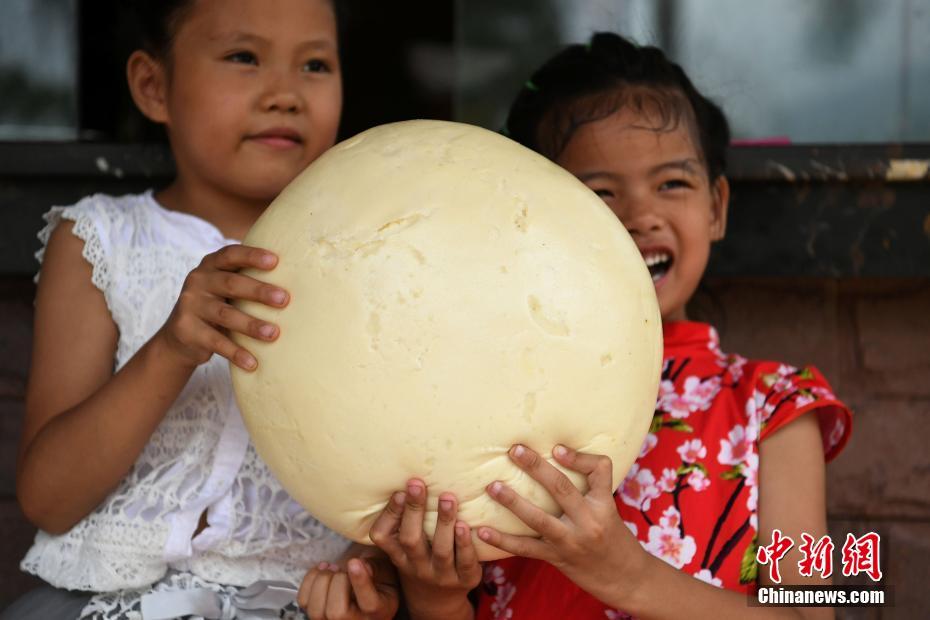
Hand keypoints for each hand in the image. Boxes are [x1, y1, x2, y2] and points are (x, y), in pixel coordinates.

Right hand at [156, 245, 288, 370]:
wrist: (180, 336)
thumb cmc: (218, 305)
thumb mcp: (226, 289)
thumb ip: (247, 280)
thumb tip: (298, 280)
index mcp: (210, 266)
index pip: (230, 255)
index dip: (251, 256)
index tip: (275, 261)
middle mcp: (198, 281)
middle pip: (231, 284)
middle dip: (259, 291)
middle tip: (284, 299)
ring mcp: (190, 305)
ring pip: (225, 315)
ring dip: (251, 325)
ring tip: (274, 334)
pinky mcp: (186, 330)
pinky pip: (216, 342)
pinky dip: (236, 353)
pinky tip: (253, 362)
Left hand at [298, 555, 399, 619]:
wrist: (369, 584)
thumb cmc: (378, 578)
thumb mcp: (385, 571)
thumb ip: (374, 567)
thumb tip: (358, 565)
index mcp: (380, 611)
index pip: (369, 604)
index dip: (360, 582)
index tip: (354, 562)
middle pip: (337, 613)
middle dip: (338, 581)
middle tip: (343, 568)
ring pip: (317, 611)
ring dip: (322, 581)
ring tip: (333, 568)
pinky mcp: (317, 615)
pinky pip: (304, 602)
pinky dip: (310, 581)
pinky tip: (323, 570)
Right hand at [369, 480, 480, 618]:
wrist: (439, 602)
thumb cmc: (421, 560)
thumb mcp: (406, 548)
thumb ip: (404, 521)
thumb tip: (406, 475)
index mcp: (398, 556)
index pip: (384, 537)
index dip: (389, 515)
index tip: (398, 491)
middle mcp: (416, 566)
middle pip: (411, 540)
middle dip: (414, 511)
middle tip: (417, 484)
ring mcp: (441, 575)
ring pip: (440, 550)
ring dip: (443, 522)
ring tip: (447, 498)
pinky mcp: (465, 579)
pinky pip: (465, 561)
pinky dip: (465, 543)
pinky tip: (466, 524)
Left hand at [477, 444, 645, 605]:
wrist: (625, 579)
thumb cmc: (614, 537)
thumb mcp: (611, 509)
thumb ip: (590, 487)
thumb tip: (560, 455)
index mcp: (605, 505)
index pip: (599, 470)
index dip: (578, 457)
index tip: (557, 448)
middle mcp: (589, 521)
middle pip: (561, 488)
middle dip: (536, 467)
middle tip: (515, 450)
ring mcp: (571, 541)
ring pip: (539, 519)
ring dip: (512, 502)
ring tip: (492, 487)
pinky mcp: (556, 558)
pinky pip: (525, 548)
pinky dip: (502, 540)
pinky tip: (482, 532)